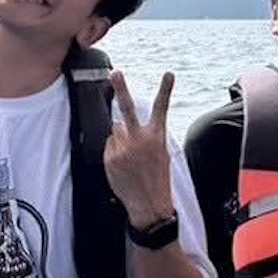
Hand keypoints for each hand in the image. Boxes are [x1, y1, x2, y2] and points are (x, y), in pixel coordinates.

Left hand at [104, 70, 176, 226]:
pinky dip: (114, 152)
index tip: (168, 74)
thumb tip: (125, 125)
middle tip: (116, 73)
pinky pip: (109, 146)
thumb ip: (148, 137)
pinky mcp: (111, 157)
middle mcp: (139, 140)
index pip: (161, 108)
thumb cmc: (157, 179)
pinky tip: (123, 165)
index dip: (165, 90)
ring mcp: (123, 148)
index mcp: (156, 137)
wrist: (149, 204)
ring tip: (130, 157)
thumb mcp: (162, 154)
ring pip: (116, 131)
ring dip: (120, 138)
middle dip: (121, 89)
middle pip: (127, 109)